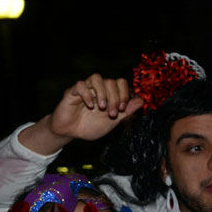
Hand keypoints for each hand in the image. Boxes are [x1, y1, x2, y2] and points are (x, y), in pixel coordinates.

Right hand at [20, 74, 142, 155]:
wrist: (71, 133)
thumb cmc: (90, 126)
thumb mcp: (112, 122)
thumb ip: (126, 111)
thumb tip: (141, 101)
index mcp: (108, 94)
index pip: (120, 82)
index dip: (124, 94)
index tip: (122, 109)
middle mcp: (97, 89)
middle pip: (110, 81)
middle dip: (114, 98)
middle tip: (111, 113)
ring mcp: (85, 89)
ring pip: (96, 77)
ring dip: (102, 92)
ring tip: (102, 107)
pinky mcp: (71, 92)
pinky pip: (80, 85)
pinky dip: (87, 94)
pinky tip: (89, 105)